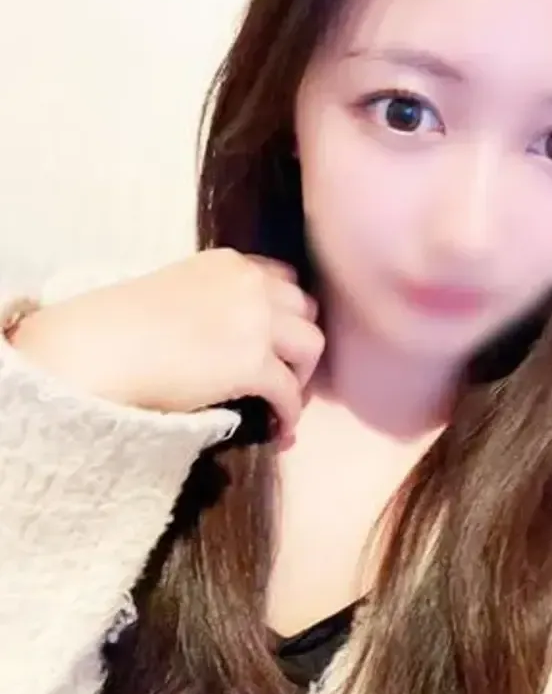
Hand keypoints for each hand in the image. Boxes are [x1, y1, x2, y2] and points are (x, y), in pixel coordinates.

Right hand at [9, 249, 324, 436]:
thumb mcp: (177, 293)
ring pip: (312, 346)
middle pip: (306, 310)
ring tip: (282, 402)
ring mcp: (256, 321)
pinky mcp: (253, 363)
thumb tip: (229, 342)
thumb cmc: (119, 325)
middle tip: (286, 374)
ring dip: (302, 376)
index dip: (286, 315)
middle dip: (299, 344)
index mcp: (229, 263)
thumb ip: (212, 303)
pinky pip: (291, 392)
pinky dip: (289, 414)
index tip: (278, 341)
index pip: (284, 282)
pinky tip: (278, 430)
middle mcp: (250, 283)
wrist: (96, 349)